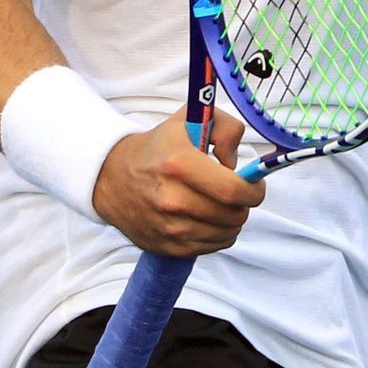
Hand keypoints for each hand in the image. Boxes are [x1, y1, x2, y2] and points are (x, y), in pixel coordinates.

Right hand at [91, 106, 265, 255]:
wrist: (112, 178)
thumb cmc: (158, 147)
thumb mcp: (190, 119)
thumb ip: (226, 128)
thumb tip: (235, 162)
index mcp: (179, 164)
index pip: (233, 190)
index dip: (254, 190)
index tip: (255, 185)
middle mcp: (172, 199)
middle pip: (232, 215)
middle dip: (245, 204)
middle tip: (240, 194)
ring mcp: (168, 227)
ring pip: (226, 234)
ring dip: (233, 220)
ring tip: (223, 205)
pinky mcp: (166, 247)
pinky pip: (211, 248)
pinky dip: (219, 235)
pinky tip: (210, 219)